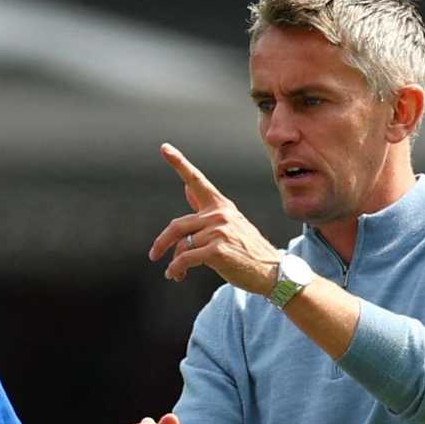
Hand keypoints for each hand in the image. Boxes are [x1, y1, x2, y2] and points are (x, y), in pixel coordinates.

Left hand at [148, 143, 278, 293]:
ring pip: (181, 246)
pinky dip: (177, 269)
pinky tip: (177, 275)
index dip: (179, 163)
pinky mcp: (217, 251)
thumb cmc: (247, 249)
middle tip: (153, 255)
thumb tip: (186, 188)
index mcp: (221, 205)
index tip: (164, 148)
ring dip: (174, 262)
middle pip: (177, 226)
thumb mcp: (229, 223)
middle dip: (162, 243)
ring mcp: (219, 232)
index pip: (196, 180)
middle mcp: (219, 214)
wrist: (271, 272)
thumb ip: (204, 207)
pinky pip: (185, 259)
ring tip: (174, 273)